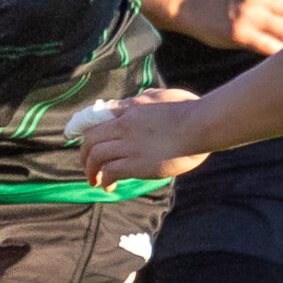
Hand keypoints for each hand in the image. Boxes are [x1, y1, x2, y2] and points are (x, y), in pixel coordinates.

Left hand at [81, 89, 209, 186]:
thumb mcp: (162, 96)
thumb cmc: (190, 110)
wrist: (201, 125)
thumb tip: (135, 102)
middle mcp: (124, 125)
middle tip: (87, 166)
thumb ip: (145, 99)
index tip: (80, 141)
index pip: (96, 117)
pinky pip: (110, 172)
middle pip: (91, 140)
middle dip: (84, 155)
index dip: (83, 130)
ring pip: (96, 156)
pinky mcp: (136, 164)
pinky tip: (109, 187)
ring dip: (90, 171)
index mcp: (130, 108)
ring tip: (93, 180)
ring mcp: (129, 145)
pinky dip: (105, 180)